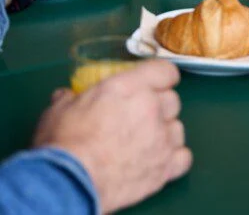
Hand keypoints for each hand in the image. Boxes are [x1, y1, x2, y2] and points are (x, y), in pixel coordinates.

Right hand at [33, 59, 192, 212]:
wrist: (69, 183)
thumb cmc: (64, 143)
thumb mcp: (59, 110)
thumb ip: (69, 98)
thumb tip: (66, 96)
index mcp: (130, 87)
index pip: (165, 70)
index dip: (161, 76)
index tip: (155, 83)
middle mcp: (152, 108)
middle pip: (172, 100)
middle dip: (159, 106)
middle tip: (140, 117)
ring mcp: (161, 139)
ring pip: (178, 128)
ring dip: (165, 133)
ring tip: (146, 142)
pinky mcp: (164, 168)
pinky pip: (184, 158)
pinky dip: (174, 159)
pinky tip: (158, 161)